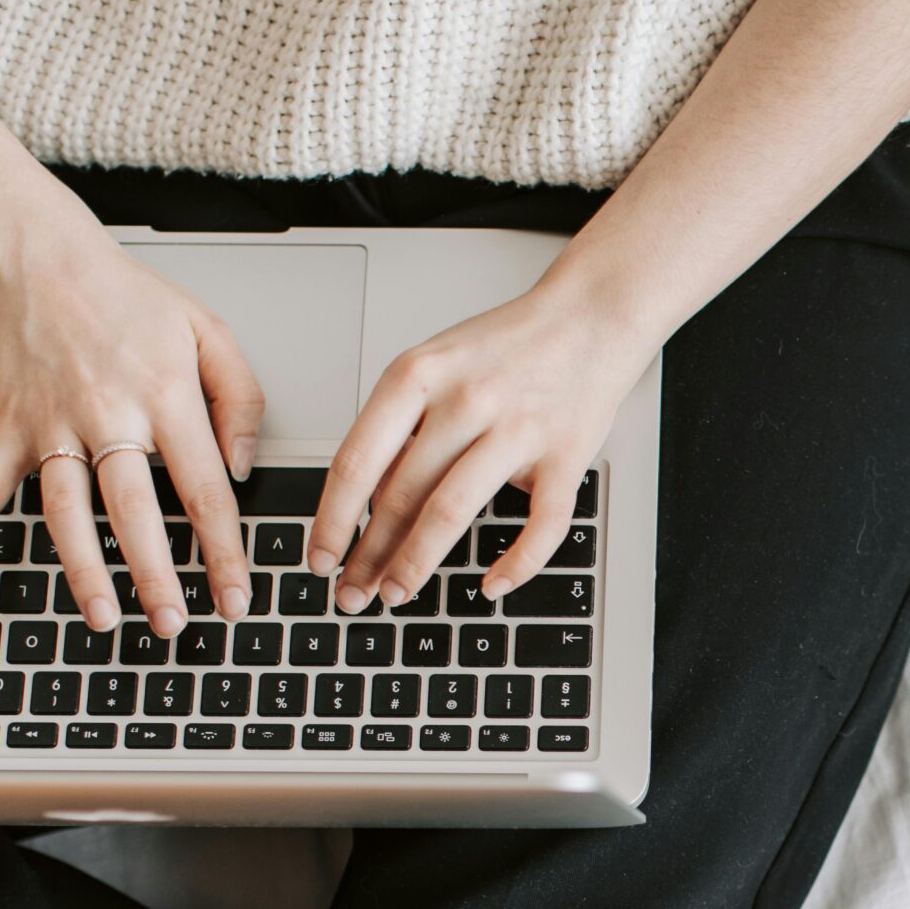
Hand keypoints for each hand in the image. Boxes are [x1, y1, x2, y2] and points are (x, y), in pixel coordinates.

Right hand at [0, 226, 264, 635]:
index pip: (204, 490)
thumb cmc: (131, 298)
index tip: (235, 598)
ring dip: (82, 568)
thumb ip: (242, 401)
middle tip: (173, 625)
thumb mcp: (211, 332)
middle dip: (156, 575)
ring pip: (66, 509)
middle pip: (135, 511)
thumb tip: (242, 468)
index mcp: (164, 397)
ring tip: (103, 617)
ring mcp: (52, 423)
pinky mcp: (9, 425)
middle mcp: (106, 415)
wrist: (43, 257)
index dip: (223, 552)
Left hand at [312, 284, 653, 612]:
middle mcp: (465, 401)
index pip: (358, 461)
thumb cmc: (508, 345)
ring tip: (397, 591)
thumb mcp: (435, 365)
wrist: (590, 316)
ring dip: (417, 563)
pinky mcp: (566, 457)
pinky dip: (516, 565)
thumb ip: (402, 426)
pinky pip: (541, 526)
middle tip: (353, 592)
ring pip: (453, 512)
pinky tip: (492, 586)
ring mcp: (518, 430)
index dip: (332, 519)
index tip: (320, 557)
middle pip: (400, 495)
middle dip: (369, 555)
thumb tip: (364, 500)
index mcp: (418, 375)